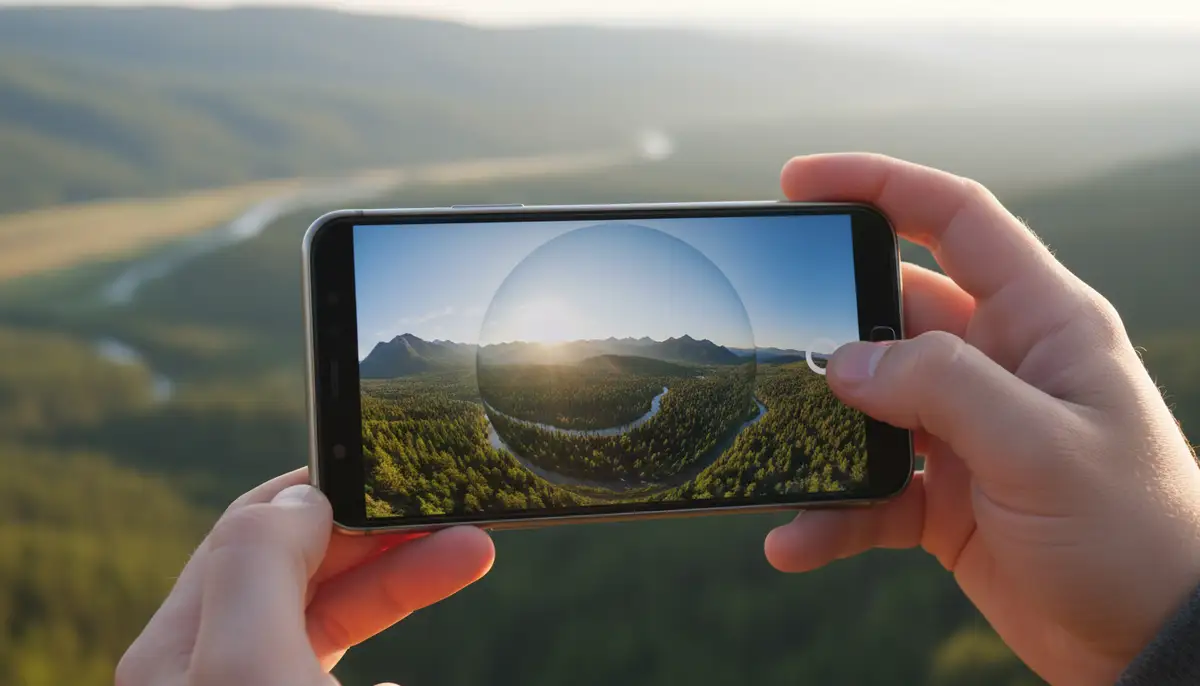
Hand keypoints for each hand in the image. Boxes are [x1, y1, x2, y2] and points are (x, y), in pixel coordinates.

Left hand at [116, 469, 493, 685]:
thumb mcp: (249, 665)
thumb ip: (260, 564)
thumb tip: (301, 495)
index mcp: (179, 647)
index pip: (252, 527)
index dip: (324, 486)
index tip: (394, 466)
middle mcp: (216, 669)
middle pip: (306, 568)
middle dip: (387, 532)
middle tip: (463, 518)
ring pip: (337, 614)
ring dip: (407, 576)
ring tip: (475, 553)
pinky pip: (342, 662)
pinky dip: (393, 641)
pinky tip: (417, 657)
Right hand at [764, 154, 1199, 684]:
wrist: (1150, 641)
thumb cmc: (1130, 532)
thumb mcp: (1039, 447)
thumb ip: (940, 387)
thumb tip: (841, 362)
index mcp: (1041, 322)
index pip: (954, 220)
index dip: (879, 186)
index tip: (799, 181)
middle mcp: (999, 366)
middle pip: (894, 312)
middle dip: (831, 321)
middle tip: (770, 331)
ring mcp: (967, 433)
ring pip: (870, 404)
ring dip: (820, 428)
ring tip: (775, 446)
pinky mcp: (944, 498)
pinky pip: (868, 491)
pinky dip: (831, 511)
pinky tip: (794, 539)